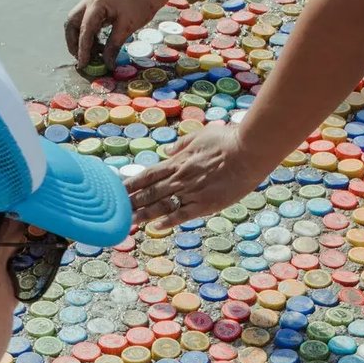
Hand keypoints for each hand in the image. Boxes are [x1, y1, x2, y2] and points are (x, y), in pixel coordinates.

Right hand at [65, 0, 166, 70]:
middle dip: (74, 42)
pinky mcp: (96, 1)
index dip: (83, 49)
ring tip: (93, 53)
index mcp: (96, 2)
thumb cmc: (141, 5)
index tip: (83, 64)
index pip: (84, 30)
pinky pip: (86, 19)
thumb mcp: (127, 28)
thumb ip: (113, 46)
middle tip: (82, 58)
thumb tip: (107, 65)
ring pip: (77, 21)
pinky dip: (89, 32)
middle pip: (71, 23)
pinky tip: (98, 44)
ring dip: (81, 38)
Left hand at [127, 123, 268, 228]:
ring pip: (161, 205)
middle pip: (149, 192)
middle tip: (113, 211)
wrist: (249, 151)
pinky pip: (183, 214)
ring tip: (127, 223)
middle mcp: (181, 177)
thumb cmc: (228, 140)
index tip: (116, 191)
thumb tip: (168, 151)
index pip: (148, 174)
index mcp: (179, 161)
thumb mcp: (201, 135)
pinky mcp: (206, 204)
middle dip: (131, 202)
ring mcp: (192, 192)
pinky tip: (155, 227)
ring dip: (143, 215)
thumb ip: (182, 144)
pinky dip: (168, 221)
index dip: (130, 184)